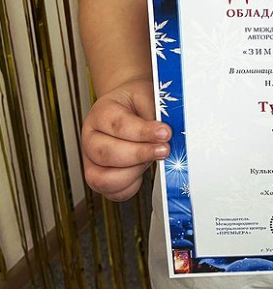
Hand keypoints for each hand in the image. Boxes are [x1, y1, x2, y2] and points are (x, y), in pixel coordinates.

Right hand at [82, 77, 170, 201]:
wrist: (126, 107)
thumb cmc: (135, 102)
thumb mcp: (145, 96)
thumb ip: (154, 113)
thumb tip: (166, 134)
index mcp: (101, 113)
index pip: (118, 125)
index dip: (143, 132)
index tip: (165, 133)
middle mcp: (90, 138)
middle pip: (108, 153)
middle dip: (140, 154)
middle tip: (164, 150)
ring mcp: (91, 161)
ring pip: (104, 179)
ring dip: (134, 173)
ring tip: (152, 159)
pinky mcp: (99, 179)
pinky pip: (113, 193)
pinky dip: (131, 186)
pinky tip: (143, 171)